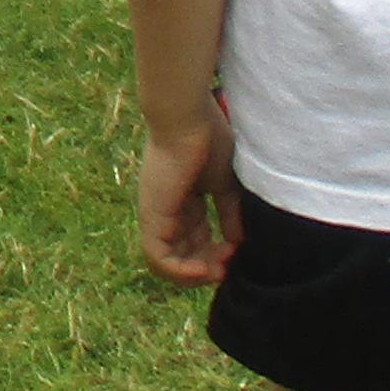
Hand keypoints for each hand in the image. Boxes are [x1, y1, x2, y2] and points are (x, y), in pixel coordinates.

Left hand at [136, 101, 240, 285]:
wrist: (187, 117)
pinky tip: (204, 269)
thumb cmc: (208, 138)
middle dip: (208, 266)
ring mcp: (156, 213)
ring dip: (195, 273)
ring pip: (167, 261)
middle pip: (182, 253)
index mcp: (184, 199)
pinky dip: (180, 271)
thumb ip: (229, 212)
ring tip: (218, 268)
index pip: (195, 238)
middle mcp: (166, 209)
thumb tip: (237, 242)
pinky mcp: (152, 215)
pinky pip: (157, 257)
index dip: (216, 252)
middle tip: (229, 264)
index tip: (237, 252)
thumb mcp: (225, 183)